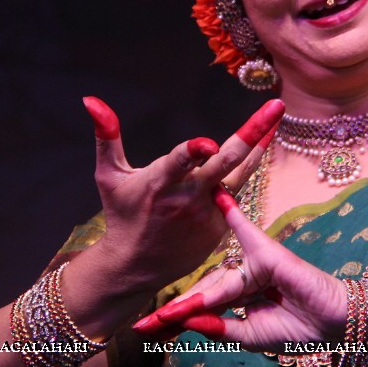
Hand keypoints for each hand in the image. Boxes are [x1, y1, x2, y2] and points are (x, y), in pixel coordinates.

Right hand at [83, 97, 283, 293]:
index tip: (207, 143)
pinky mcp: (220, 227)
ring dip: (260, 145)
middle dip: (252, 132)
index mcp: (160, 183)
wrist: (136, 266)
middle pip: (226, 162)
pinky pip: (236, 192)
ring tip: (275, 117)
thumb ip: (106, 137)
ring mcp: (209, 214)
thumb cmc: (121, 214)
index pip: (177, 164)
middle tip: (275, 107)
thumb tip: (92, 100)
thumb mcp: (109, 176)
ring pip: (240, 174)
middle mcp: (188, 198)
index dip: (191, 152)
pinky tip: (257, 149)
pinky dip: (243, 171)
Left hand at [132, 186, 348, 350]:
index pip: (203, 306)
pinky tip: (216, 196)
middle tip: (142, 327)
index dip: (177, 319)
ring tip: (160, 317)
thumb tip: (190, 320)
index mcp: (239, 297)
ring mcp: (254, 262)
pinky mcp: (267, 251)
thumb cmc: (297, 329)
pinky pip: (245, 232)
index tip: (146, 331)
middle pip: (203, 292)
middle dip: (174, 314)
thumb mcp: (250, 335)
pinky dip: (232, 214)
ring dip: (189, 302)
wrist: (332, 323)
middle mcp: (242, 276)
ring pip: (215, 282)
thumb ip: (220, 327)